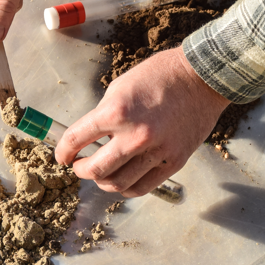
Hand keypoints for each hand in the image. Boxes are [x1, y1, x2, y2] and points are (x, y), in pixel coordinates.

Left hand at [55, 48, 229, 196]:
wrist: (202, 78)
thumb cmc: (160, 76)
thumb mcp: (121, 87)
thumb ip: (104, 115)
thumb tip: (91, 138)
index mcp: (116, 112)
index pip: (76, 140)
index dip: (63, 151)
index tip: (62, 155)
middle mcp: (134, 135)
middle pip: (94, 170)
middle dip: (80, 170)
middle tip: (79, 166)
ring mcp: (156, 152)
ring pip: (117, 184)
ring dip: (102, 181)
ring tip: (101, 174)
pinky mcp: (174, 162)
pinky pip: (142, 187)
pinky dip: (126, 188)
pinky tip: (122, 180)